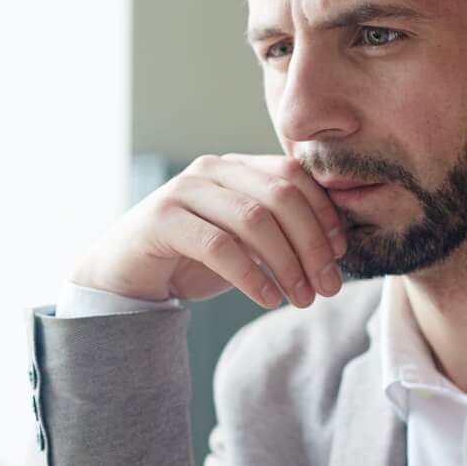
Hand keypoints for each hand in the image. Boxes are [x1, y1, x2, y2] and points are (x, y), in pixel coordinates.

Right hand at [70, 154, 347, 308]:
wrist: (125, 276)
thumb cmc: (191, 259)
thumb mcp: (244, 243)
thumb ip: (280, 233)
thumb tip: (336, 247)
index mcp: (237, 167)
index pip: (294, 176)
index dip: (324, 214)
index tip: (341, 255)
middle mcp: (212, 169)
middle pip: (281, 196)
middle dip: (313, 244)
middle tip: (329, 287)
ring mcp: (184, 190)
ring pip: (254, 219)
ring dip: (287, 264)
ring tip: (301, 298)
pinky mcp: (162, 219)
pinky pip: (219, 245)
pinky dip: (251, 275)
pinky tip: (267, 299)